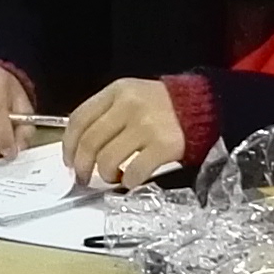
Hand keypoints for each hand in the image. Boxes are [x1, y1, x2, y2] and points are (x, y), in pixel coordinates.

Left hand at [62, 79, 190, 188]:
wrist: (205, 107)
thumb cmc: (164, 106)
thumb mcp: (133, 96)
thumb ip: (108, 113)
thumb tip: (80, 145)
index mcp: (117, 91)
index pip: (79, 118)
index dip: (68, 144)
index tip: (69, 159)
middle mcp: (129, 106)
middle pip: (90, 142)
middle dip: (82, 166)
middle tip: (83, 177)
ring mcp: (146, 126)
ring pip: (107, 159)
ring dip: (104, 175)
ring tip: (112, 177)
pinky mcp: (163, 146)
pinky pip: (133, 172)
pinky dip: (126, 182)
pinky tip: (129, 180)